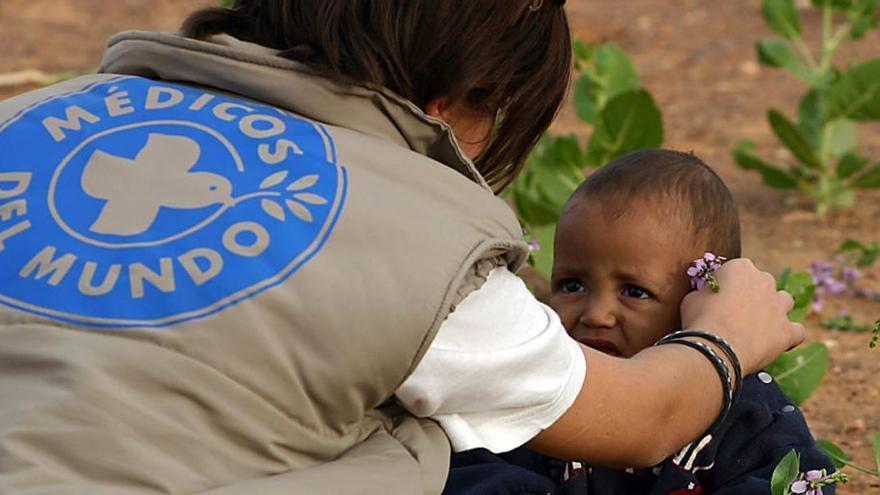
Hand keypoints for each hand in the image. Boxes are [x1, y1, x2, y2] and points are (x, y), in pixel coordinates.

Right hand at [680, 258, 804, 374]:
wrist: (715, 348)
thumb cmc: (699, 320)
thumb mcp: (692, 298)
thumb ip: (705, 293)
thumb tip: (707, 298)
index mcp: (740, 267)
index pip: (737, 270)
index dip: (727, 284)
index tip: (718, 298)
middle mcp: (764, 281)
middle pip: (762, 283)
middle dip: (752, 295)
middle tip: (735, 312)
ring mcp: (779, 306)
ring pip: (785, 301)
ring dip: (775, 309)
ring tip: (758, 325)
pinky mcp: (788, 330)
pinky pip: (796, 331)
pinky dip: (789, 335)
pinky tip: (776, 341)